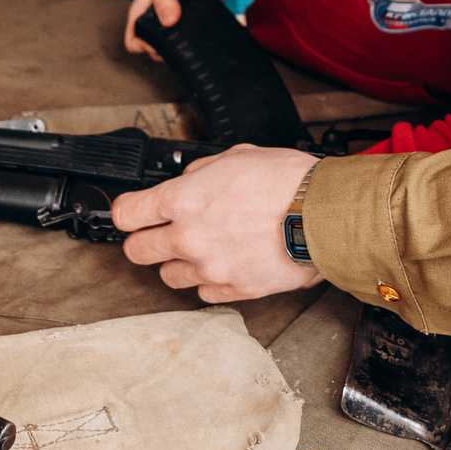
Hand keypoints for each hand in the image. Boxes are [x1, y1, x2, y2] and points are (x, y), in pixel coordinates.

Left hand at [116, 145, 321, 302]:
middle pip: (137, 251)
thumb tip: (189, 180)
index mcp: (183, 200)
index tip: (132, 213)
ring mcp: (209, 268)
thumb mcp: (236, 156)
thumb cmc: (288, 181)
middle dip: (144, 241)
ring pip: (168, 277)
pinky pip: (203, 293)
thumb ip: (201, 171)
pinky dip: (209, 281)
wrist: (324, 215)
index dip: (127, 212)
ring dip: (177, 263)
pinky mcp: (232, 290)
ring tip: (200, 249)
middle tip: (159, 233)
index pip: (126, 215)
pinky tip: (224, 264)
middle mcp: (188, 238)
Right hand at [124, 0, 220, 58]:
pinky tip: (198, 38)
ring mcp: (169, 29)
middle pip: (152, 50)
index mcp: (140, 15)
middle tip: (179, 41)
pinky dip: (190, 45)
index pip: (133, 42)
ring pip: (169, 50)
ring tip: (190, 37)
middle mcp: (153, 24)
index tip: (159, 43)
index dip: (143, 47)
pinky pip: (184, 45)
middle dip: (164, 50)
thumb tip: (168, 22)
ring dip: (179, 47)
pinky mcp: (184, 30)